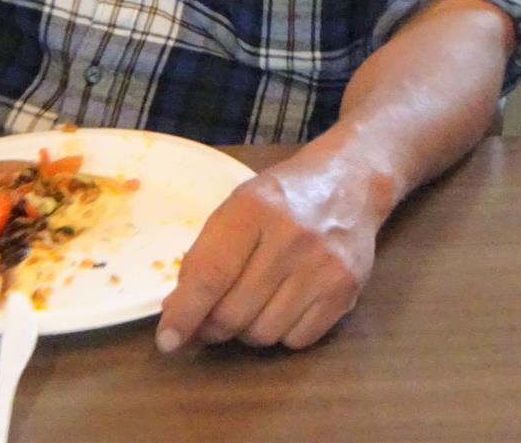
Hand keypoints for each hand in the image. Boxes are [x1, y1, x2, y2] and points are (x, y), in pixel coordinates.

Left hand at [155, 154, 385, 351]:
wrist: (352, 181)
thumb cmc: (283, 197)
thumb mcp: (238, 207)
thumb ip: (207, 255)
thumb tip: (178, 314)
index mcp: (255, 208)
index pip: (211, 275)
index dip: (185, 314)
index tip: (168, 340)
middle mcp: (293, 237)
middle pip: (234, 313)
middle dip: (212, 327)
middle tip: (209, 321)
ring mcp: (324, 265)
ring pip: (264, 334)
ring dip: (247, 331)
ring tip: (252, 306)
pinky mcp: (347, 288)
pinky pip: (298, 340)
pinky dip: (282, 334)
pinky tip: (284, 307)